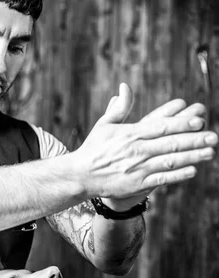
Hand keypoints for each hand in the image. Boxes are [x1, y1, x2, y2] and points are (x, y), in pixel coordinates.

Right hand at [75, 83, 216, 200]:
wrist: (80, 176)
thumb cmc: (93, 149)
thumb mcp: (104, 125)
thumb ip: (119, 107)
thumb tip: (125, 86)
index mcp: (130, 134)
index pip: (160, 127)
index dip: (181, 123)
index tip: (199, 120)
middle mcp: (136, 150)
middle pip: (170, 144)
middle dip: (194, 140)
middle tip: (213, 136)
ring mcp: (137, 168)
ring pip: (169, 161)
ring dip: (191, 157)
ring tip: (209, 152)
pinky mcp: (136, 184)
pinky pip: (161, 179)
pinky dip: (177, 175)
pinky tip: (192, 170)